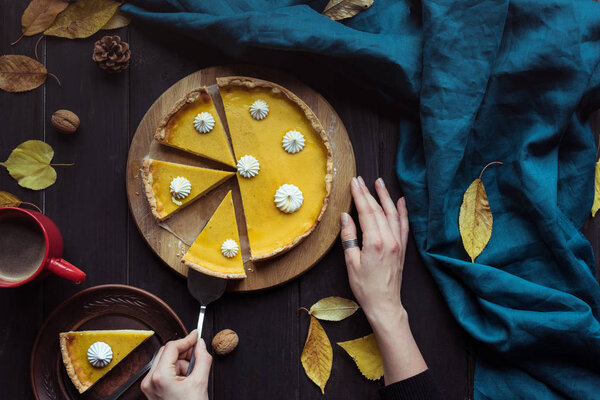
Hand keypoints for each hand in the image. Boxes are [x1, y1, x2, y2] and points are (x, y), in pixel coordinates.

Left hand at [141, 330, 211, 399]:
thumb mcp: (200, 382)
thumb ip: (202, 359)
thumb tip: (201, 345)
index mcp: (160, 377)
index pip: (172, 347)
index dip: (186, 339)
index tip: (195, 335)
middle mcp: (150, 381)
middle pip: (167, 352)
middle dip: (184, 352)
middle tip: (197, 353)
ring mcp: (149, 386)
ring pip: (166, 361)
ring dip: (181, 363)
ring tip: (192, 375)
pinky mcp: (152, 390)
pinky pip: (164, 371)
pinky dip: (177, 371)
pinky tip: (186, 380)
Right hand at [341, 177, 426, 383]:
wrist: (385, 304)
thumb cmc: (365, 287)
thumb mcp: (351, 263)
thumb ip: (349, 237)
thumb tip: (346, 217)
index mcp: (375, 242)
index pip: (366, 212)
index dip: (359, 196)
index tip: (354, 182)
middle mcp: (390, 239)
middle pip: (379, 210)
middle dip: (369, 193)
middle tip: (361, 179)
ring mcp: (398, 243)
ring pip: (393, 214)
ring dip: (386, 197)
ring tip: (379, 182)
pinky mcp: (402, 248)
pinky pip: (404, 225)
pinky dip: (402, 211)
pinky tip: (401, 201)